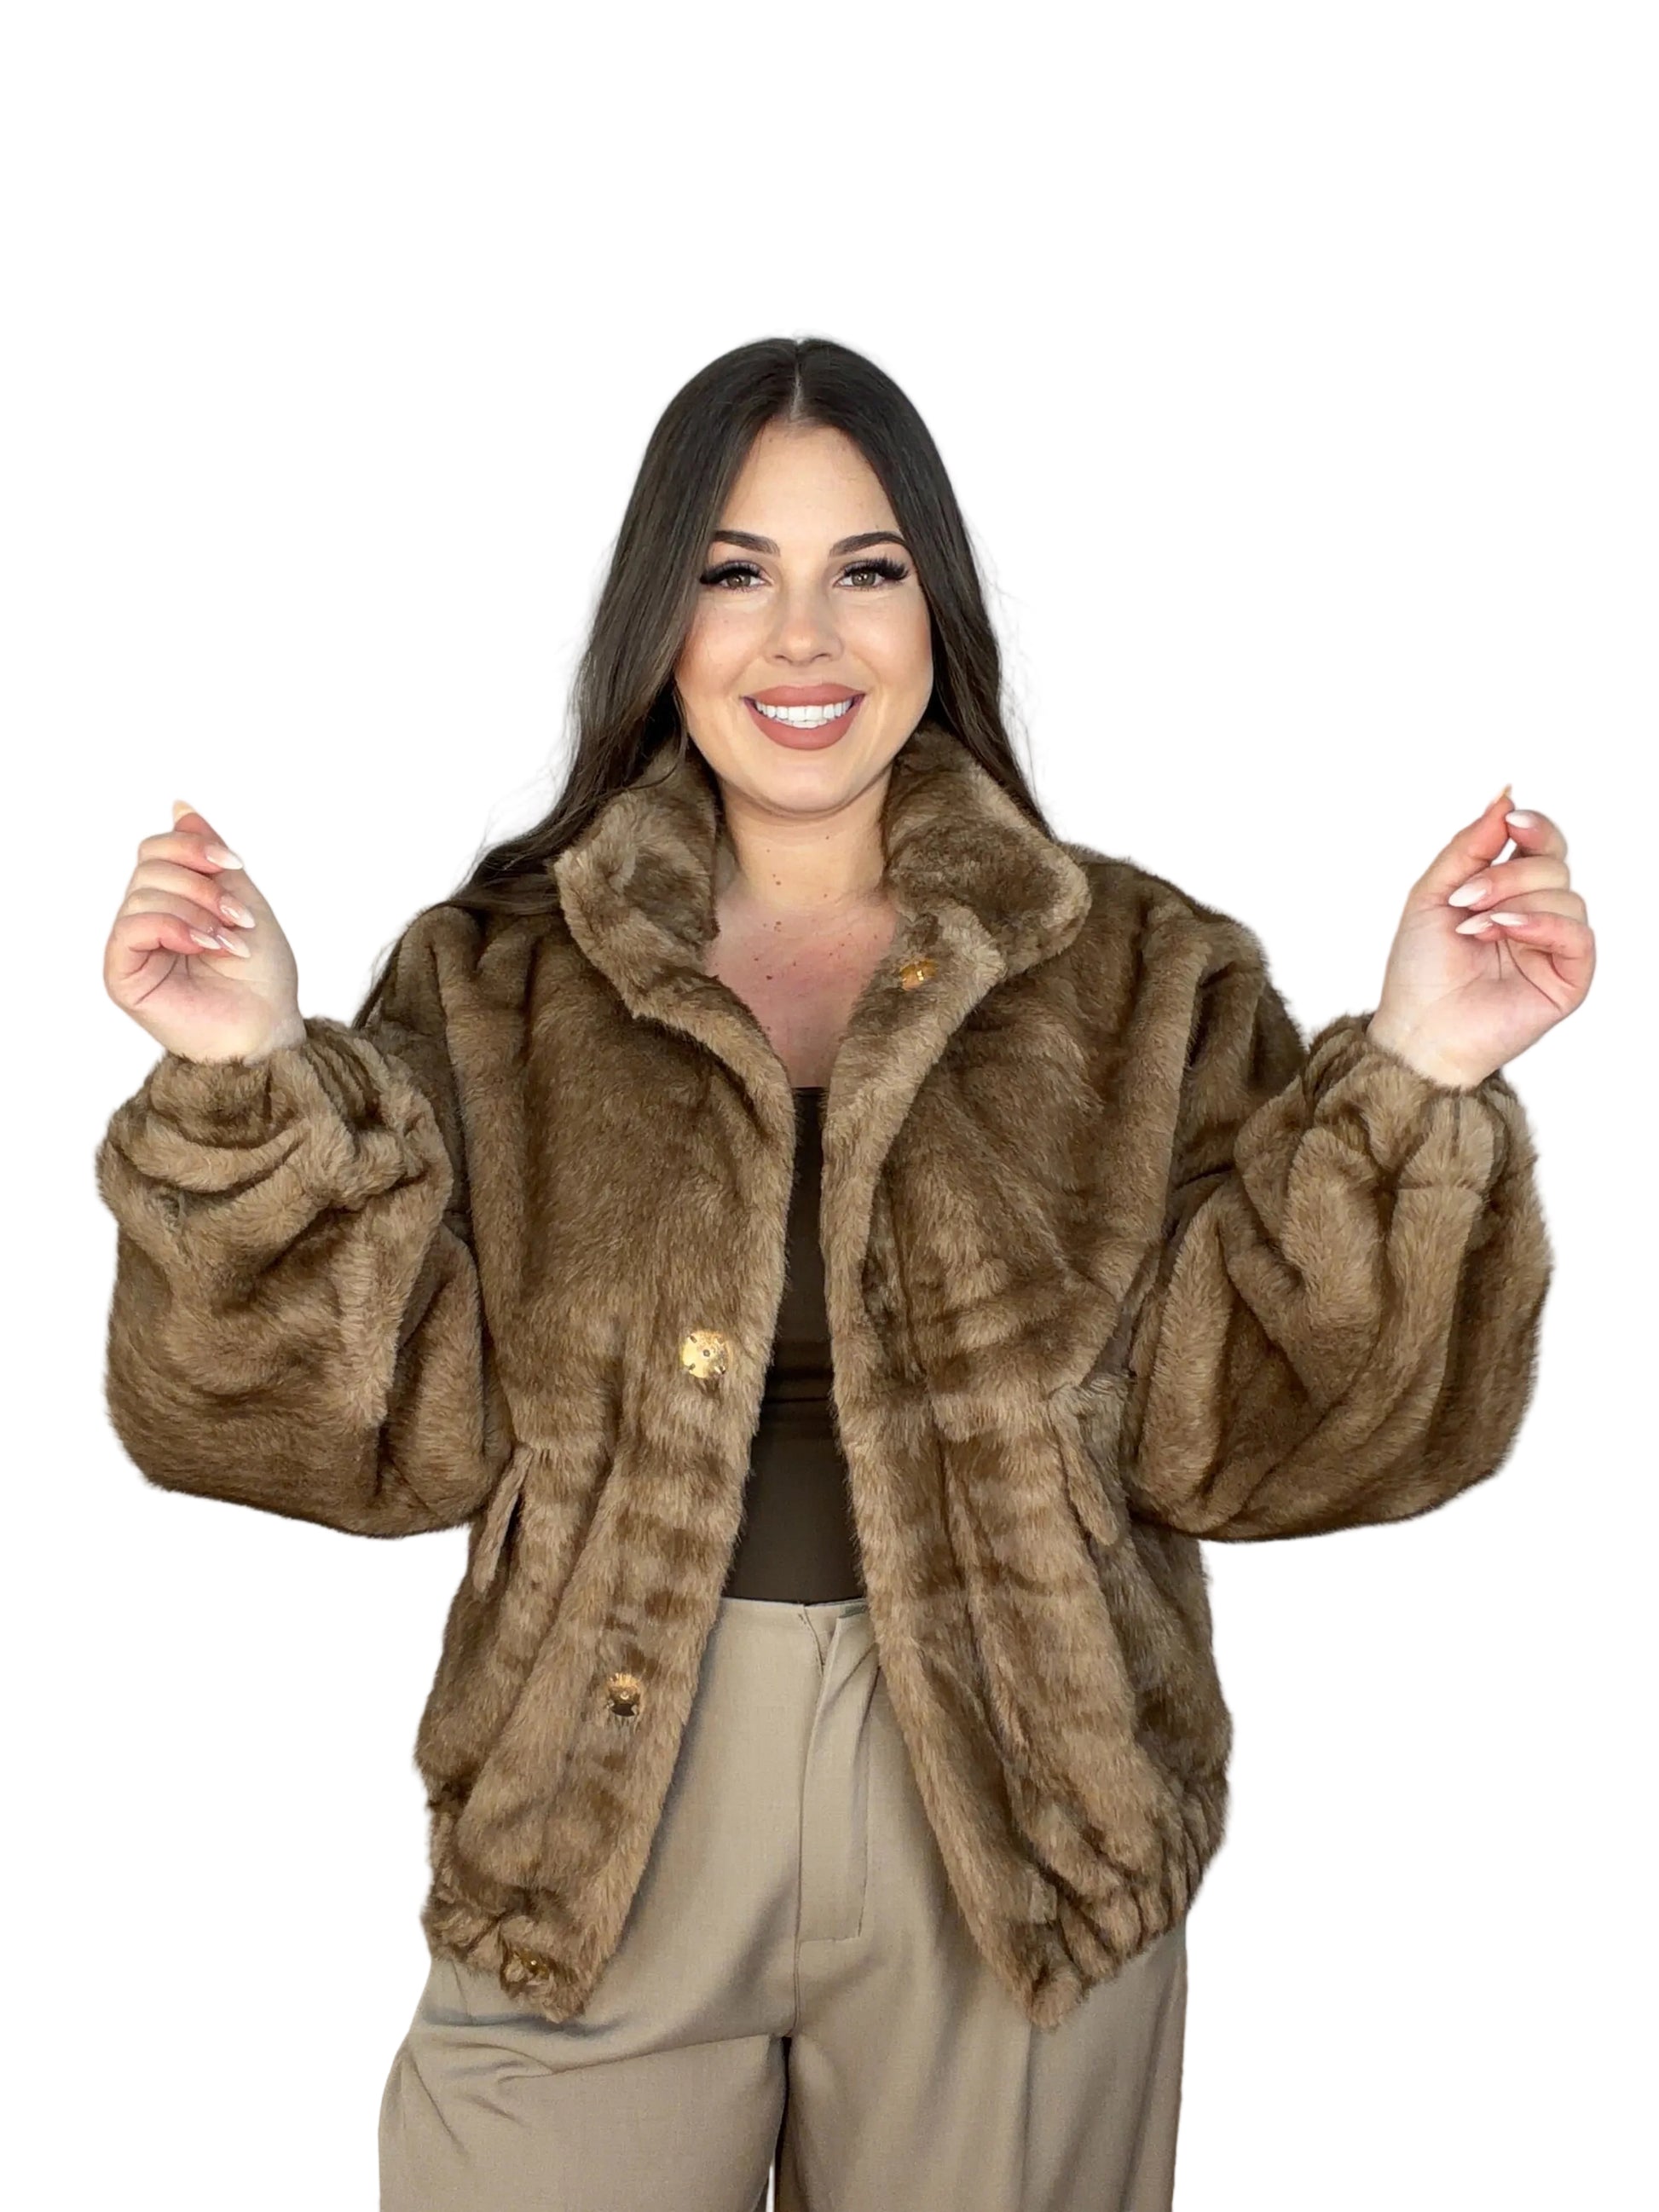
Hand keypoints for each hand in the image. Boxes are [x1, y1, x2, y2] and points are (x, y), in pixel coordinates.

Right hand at [103, 801, 304, 1063]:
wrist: (267, 1028)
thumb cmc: (262, 976)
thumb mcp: (242, 899)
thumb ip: (208, 856)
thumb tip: (180, 807)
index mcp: (172, 902)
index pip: (157, 849)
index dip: (194, 846)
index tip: (235, 865)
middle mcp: (146, 920)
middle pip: (149, 863)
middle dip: (202, 883)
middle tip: (238, 917)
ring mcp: (132, 947)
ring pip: (144, 891)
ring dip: (198, 911)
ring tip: (229, 942)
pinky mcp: (122, 973)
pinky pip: (132, 925)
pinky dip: (175, 928)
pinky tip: (206, 947)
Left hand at [1365, 788, 1594, 1088]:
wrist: (1417, 1029)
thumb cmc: (1419, 970)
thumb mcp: (1432, 893)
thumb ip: (1470, 846)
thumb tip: (1505, 796)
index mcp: (1508, 892)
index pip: (1542, 844)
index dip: (1535, 826)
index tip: (1512, 820)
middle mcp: (1537, 915)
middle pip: (1554, 865)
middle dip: (1507, 875)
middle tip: (1465, 898)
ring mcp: (1554, 946)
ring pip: (1566, 896)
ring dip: (1514, 904)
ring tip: (1474, 929)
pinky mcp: (1569, 978)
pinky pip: (1578, 934)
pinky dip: (1541, 925)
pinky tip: (1505, 933)